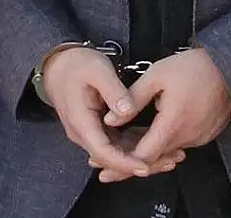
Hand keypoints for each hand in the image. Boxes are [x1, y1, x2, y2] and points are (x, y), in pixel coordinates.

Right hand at [42, 47, 185, 179]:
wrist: (58, 64)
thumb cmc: (76, 65)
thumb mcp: (98, 71)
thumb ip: (114, 91)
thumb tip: (128, 111)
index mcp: (82, 122)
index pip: (103, 152)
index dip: (125, 163)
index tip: (146, 166)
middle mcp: (84, 133)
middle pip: (112, 159)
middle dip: (140, 163)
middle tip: (171, 160)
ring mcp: (90, 132)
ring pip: (116, 153)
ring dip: (141, 155)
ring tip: (171, 154)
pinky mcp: (97, 129)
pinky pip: (117, 143)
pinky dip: (135, 145)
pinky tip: (156, 142)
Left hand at [104, 48, 230, 172]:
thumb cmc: (195, 67)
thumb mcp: (156, 76)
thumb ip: (131, 99)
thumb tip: (110, 119)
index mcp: (173, 123)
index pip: (145, 156)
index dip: (123, 162)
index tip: (105, 163)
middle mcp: (188, 136)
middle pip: (154, 159)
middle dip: (130, 161)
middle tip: (105, 165)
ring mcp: (198, 138)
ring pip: (166, 153)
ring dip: (147, 152)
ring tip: (123, 148)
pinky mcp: (204, 135)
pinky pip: (178, 145)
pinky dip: (162, 144)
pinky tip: (147, 137)